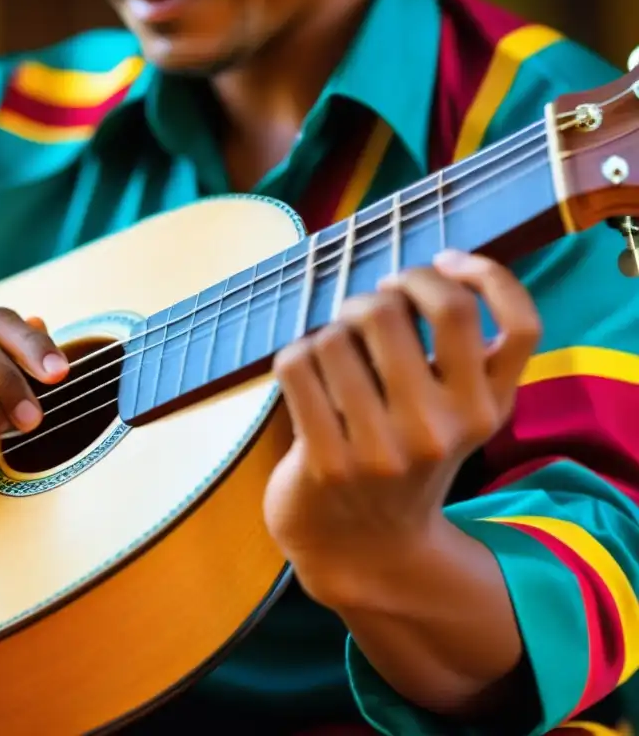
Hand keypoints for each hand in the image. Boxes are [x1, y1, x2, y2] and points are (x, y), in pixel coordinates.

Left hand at [262, 250, 540, 604]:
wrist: (360, 549)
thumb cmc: (405, 457)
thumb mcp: (459, 417)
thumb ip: (467, 354)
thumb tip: (432, 271)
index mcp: (486, 409)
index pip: (519, 323)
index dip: (482, 273)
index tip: (441, 264)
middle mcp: (443, 429)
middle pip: (397, 307)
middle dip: (369, 297)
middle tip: (362, 315)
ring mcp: (383, 448)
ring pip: (336, 333)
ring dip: (328, 335)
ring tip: (333, 362)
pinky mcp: (327, 459)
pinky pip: (297, 362)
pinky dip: (294, 358)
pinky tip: (305, 380)